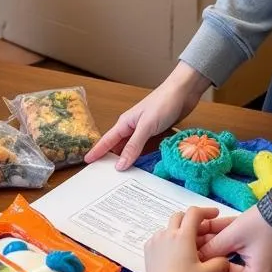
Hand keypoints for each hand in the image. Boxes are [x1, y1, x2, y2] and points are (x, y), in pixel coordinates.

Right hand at [84, 62, 209, 169]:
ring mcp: (145, 132)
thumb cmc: (163, 103)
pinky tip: (144, 169)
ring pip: (133, 150)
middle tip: (106, 178)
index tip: (87, 162)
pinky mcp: (157, 135)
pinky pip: (147, 150)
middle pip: (119, 147)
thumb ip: (133, 146)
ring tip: (124, 178)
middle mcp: (133, 128)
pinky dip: (144, 159)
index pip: (107, 140)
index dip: (97, 151)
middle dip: (112, 161)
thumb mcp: (146, 126)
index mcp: (125, 123)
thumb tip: (119, 165)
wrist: (184, 92)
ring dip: (130, 162)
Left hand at [143, 208, 229, 271]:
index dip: (206, 210)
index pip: (194, 213)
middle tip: (200, 228)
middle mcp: (168, 233)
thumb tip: (225, 259)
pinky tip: (173, 253)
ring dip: (178, 230)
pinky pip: (159, 237)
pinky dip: (168, 240)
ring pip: (169, 227)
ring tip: (187, 245)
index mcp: (183, 235)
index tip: (214, 213)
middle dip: (191, 219)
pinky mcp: (148, 248)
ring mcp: (156, 239)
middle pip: (179, 216)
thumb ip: (219, 263)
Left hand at [191, 205, 271, 271]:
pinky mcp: (253, 252)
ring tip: (194, 244)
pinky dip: (219, 245)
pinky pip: (232, 254)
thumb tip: (196, 257)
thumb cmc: (263, 224)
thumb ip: (214, 247)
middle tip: (189, 269)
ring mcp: (254, 264)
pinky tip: (205, 232)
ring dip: (211, 256)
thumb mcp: (235, 235)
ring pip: (226, 267)